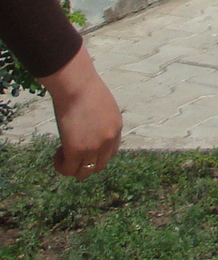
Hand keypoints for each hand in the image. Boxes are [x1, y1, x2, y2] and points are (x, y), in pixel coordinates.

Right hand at [42, 46, 121, 177]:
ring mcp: (94, 147)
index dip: (95, 154)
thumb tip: (89, 131)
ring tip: (63, 153)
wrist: (78, 86)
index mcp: (116, 129)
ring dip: (72, 167)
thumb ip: (100, 123)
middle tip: (71, 151)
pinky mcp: (76, 150)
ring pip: (83, 173)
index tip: (83, 146)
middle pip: (98, 166)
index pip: (109, 153)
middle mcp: (108, 141)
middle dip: (84, 163)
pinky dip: (61, 165)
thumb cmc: (86, 91)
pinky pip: (68, 170)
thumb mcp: (103, 108)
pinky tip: (58, 153)